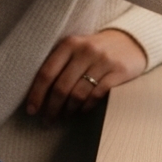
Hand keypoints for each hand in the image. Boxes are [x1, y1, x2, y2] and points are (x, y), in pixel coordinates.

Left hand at [25, 29, 147, 120]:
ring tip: (64, 117)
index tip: (31, 110)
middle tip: (47, 120)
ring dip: (68, 110)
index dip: (36, 94)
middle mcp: (85, 50)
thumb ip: (59, 65)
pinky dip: (86, 107)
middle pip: (61, 87)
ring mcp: (103, 61)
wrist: (130, 41)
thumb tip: (38, 94)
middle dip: (52, 108)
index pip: (47, 72)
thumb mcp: (76, 49)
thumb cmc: (95, 50)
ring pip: (78, 94)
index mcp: (70, 43)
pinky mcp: (118, 72)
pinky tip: (81, 111)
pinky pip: (96, 96)